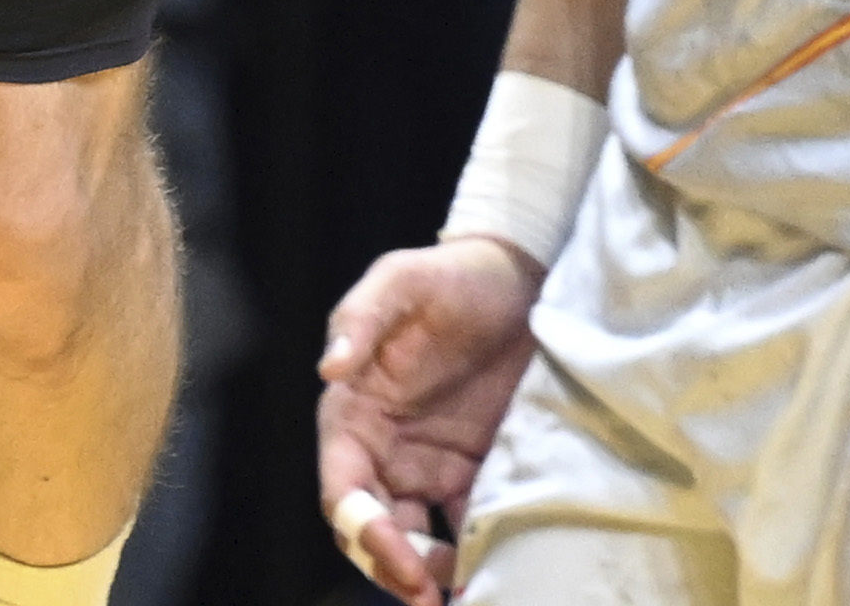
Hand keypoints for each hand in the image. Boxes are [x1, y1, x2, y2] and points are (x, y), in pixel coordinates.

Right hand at [312, 236, 542, 600]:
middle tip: (430, 597)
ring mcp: (430, 465)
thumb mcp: (401, 280)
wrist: (520, 279)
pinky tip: (498, 571)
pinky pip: (467, 525)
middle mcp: (385, 448)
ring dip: (429, 573)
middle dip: (394, 568)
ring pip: (416, 539)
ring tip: (463, 595)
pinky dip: (473, 555)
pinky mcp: (475, 471)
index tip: (400, 559)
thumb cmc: (451, 276)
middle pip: (373, 527)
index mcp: (354, 413)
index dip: (363, 529)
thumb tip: (329, 369)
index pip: (344, 487)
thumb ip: (362, 319)